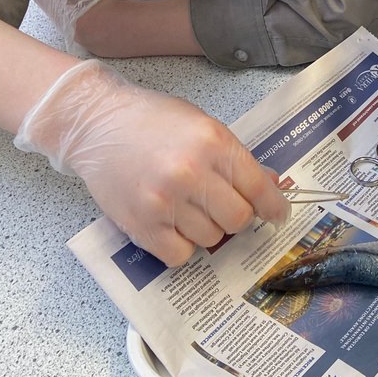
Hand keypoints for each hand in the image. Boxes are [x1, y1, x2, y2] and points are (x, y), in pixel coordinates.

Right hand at [14, 59, 290, 264]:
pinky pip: (179, 255)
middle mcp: (192, 173)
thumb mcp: (204, 126)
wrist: (98, 123)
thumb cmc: (153, 121)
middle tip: (224, 207)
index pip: (257, 188)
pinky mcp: (141, 225)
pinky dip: (181, 245)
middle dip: (237, 216)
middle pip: (238, 219)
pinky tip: (173, 224)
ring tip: (189, 206)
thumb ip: (235, 159)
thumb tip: (269, 188)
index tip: (279, 215)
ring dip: (207, 228)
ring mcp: (165, 202)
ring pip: (211, 238)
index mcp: (213, 143)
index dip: (274, 206)